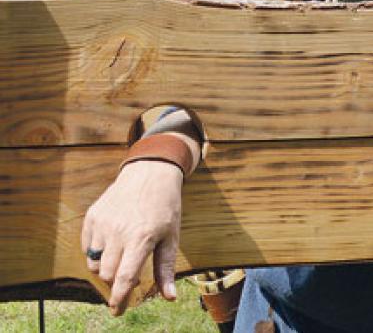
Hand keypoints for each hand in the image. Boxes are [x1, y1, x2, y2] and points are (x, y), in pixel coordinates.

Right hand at [81, 160, 182, 314]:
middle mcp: (118, 232)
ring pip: (95, 263)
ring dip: (107, 269)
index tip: (117, 312)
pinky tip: (113, 244)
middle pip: (107, 274)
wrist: (149, 173)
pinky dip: (97, 254)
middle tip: (131, 277)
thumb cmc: (165, 207)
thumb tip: (170, 297)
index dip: (119, 298)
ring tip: (123, 257)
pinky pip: (88, 248)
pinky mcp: (92, 217)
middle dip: (116, 283)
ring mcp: (102, 224)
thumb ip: (166, 269)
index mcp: (141, 238)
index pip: (124, 277)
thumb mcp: (171, 237)